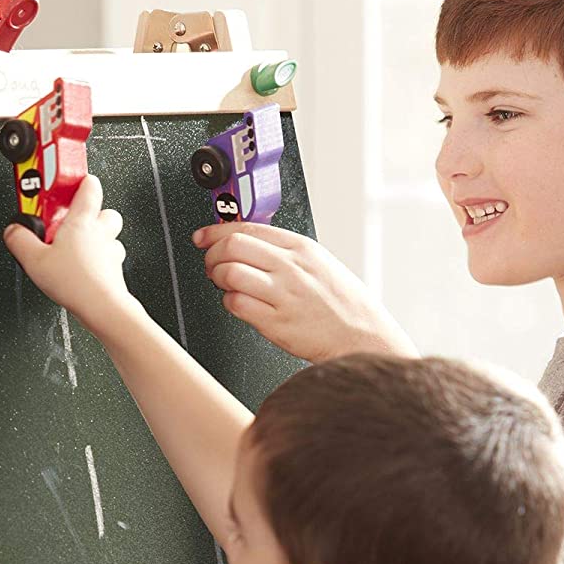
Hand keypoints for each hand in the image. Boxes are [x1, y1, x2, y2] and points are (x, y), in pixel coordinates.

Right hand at [3, 175, 132, 334]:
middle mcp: (101, 231)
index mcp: (82, 220)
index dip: (77, 180)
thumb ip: (19, 240)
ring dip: (94, 237)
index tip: (62, 184)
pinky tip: (84, 270)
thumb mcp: (34, 260)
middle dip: (87, 212)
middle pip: (102, 208)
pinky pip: (109, 258)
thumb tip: (13, 229)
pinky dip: (99, 260)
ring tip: (75, 247)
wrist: (103, 308)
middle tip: (67, 221)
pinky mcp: (115, 270)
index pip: (88, 185)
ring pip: (109, 234)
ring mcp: (111, 251)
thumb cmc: (76, 283)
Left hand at [194, 223, 418, 362]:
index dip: (216, 231)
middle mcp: (291, 267)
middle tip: (212, 265)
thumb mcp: (318, 263)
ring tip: (225, 285)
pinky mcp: (276, 322)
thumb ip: (284, 252)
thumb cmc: (340, 303)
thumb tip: (246, 243)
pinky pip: (237, 304)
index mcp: (300, 247)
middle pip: (233, 246)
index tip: (202, 237)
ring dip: (218, 278)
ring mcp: (284, 294)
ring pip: (230, 272)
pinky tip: (239, 303)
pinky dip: (229, 302)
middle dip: (212, 255)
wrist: (361, 335)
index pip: (247, 228)